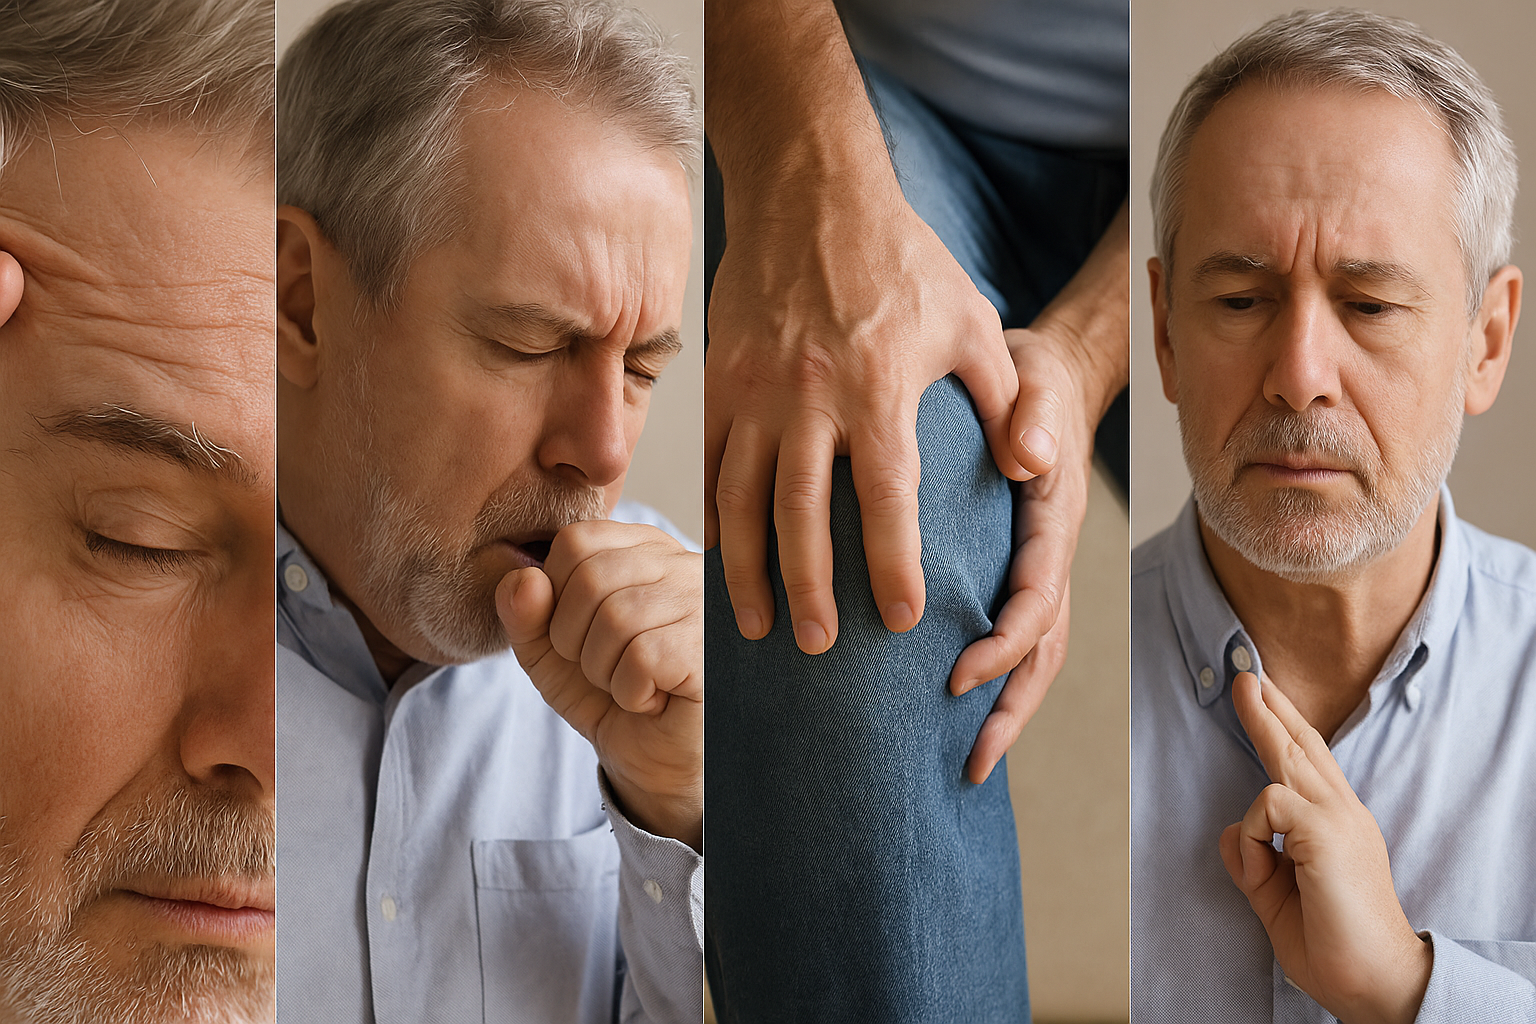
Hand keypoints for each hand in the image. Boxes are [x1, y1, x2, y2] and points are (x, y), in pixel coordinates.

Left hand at [497, 520, 702, 850]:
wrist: (655, 763)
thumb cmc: (609, 697)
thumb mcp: (549, 653)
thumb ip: (524, 613)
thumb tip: (522, 580)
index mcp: (641, 548)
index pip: (574, 542)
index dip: (555, 598)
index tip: (581, 637)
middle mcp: (680, 563)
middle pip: (590, 577)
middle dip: (575, 641)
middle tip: (607, 669)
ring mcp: (705, 602)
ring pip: (616, 619)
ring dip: (604, 671)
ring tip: (632, 684)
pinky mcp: (714, 648)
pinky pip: (643, 657)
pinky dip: (632, 692)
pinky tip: (656, 699)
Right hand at [706, 187, 1024, 654]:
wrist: (810, 192)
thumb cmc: (900, 258)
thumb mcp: (970, 321)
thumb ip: (1001, 402)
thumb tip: (1030, 473)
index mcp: (878, 389)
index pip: (887, 499)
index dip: (891, 565)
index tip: (898, 619)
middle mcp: (810, 396)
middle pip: (801, 515)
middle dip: (807, 589)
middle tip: (817, 645)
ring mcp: (756, 389)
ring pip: (742, 498)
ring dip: (747, 570)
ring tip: (757, 625)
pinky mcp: (721, 379)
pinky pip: (712, 463)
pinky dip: (713, 517)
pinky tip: (720, 557)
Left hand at [948, 324, 1096, 782]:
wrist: (1041, 374)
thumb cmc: (1030, 378)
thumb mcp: (1032, 380)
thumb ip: (1033, 415)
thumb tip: (1031, 458)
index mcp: (1051, 521)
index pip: (1036, 598)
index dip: (1003, 644)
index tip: (957, 677)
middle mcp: (1049, 555)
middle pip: (1042, 648)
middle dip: (1009, 707)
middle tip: (969, 761)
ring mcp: (1035, 567)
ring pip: (1032, 654)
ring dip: (1004, 709)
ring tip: (967, 763)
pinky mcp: (1014, 569)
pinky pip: (1011, 636)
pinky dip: (992, 680)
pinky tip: (951, 712)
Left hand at [1219, 672, 1431, 1023]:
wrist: (1373, 979)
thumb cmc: (1330, 942)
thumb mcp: (1277, 894)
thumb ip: (1255, 861)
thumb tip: (1233, 832)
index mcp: (1336, 825)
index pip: (1310, 765)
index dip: (1288, 729)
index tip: (1265, 697)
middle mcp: (1343, 813)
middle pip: (1303, 746)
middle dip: (1273, 706)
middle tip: (1248, 672)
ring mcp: (1338, 818)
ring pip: (1287, 756)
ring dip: (1260, 724)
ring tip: (1246, 686)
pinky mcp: (1325, 830)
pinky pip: (1266, 805)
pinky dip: (1254, 835)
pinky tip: (1269, 866)